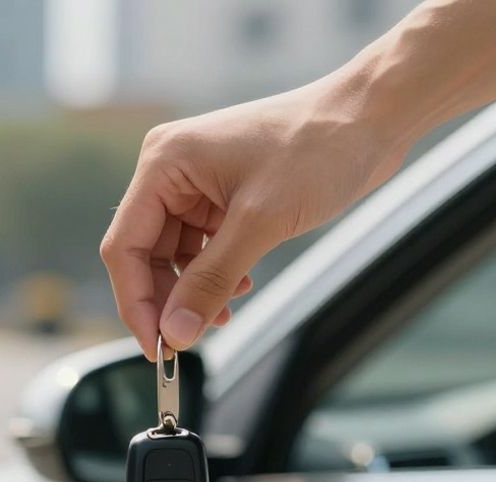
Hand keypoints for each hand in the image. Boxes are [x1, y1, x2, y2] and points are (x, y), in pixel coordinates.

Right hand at [100, 68, 411, 358]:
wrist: (370, 118)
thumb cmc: (317, 148)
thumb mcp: (261, 222)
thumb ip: (211, 280)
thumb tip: (176, 332)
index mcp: (164, 162)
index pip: (125, 246)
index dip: (135, 302)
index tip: (157, 348)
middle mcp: (172, 171)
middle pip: (146, 255)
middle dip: (168, 300)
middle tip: (190, 339)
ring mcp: (198, 184)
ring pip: (175, 257)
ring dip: (195, 291)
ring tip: (227, 312)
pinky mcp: (225, 196)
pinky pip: (203, 248)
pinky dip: (217, 275)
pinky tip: (241, 286)